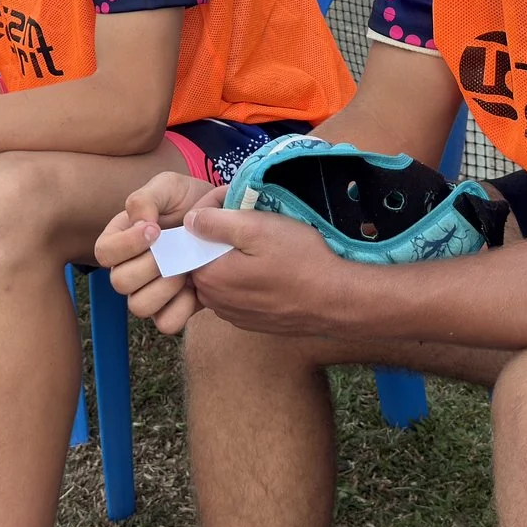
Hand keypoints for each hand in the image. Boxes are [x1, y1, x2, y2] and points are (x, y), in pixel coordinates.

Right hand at [98, 175, 222, 333]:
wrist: (223, 218)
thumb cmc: (188, 200)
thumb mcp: (168, 186)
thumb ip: (146, 198)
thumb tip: (139, 222)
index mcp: (120, 239)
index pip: (104, 252)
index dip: (126, 244)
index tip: (155, 229)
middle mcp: (129, 269)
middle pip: (120, 282)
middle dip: (150, 265)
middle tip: (174, 249)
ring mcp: (150, 291)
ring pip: (139, 306)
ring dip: (165, 287)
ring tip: (186, 268)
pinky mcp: (173, 307)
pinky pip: (167, 323)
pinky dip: (181, 308)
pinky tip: (194, 287)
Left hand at [189, 205, 369, 337]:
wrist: (336, 301)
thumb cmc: (299, 261)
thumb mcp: (258, 229)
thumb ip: (217, 223)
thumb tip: (189, 220)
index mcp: (209, 276)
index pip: (192, 240)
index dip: (210, 216)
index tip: (233, 204)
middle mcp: (214, 301)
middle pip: (205, 259)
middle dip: (221, 238)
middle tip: (251, 220)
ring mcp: (233, 315)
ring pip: (222, 277)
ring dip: (234, 259)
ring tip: (263, 244)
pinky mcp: (252, 321)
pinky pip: (239, 293)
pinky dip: (247, 278)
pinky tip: (270, 269)